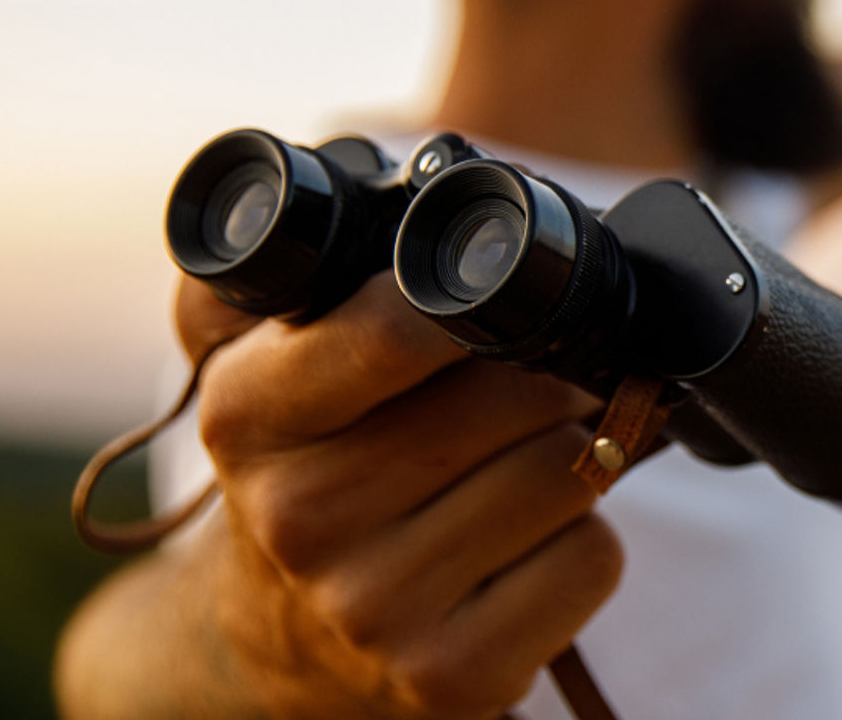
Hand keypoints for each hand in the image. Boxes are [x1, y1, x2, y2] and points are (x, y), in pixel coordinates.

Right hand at [176, 273, 617, 719]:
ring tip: (507, 467)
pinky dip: (583, 540)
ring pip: (568, 472)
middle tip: (521, 387)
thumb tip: (348, 173)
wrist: (279, 642)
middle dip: (542, 378)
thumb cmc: (302, 473)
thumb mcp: (252, 367)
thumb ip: (269, 270)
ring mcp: (377, 610)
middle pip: (517, 397)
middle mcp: (303, 519)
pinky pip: (593, 559)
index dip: (476, 303)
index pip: (400, 327)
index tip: (494, 301)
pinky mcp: (453, 679)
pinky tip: (520, 547)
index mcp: (249, 415)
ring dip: (566, 456)